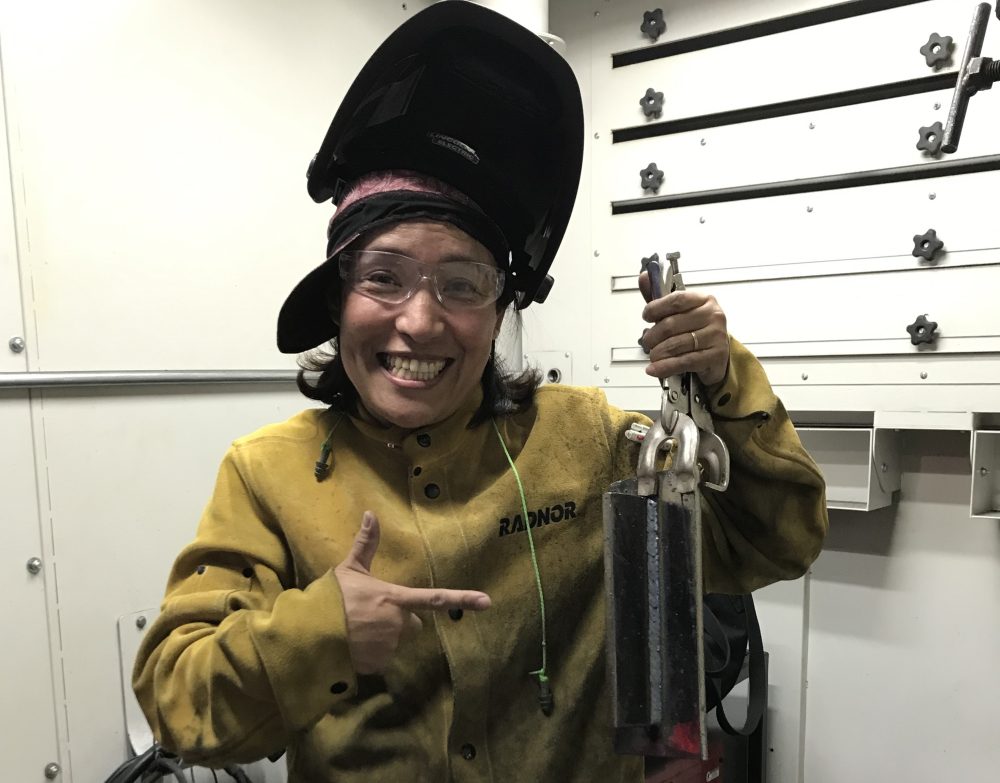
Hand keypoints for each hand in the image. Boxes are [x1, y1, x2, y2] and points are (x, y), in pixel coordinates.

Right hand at [334, 511, 491, 674]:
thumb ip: (365, 544)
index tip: (486, 602)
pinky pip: (380, 660)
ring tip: (356, 630)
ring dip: (381, 639)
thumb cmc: (331, 598)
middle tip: (370, 615)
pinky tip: (352, 646)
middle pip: (411, 625)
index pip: (434, 599)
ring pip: (394, 643)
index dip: (462, 599)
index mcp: (394, 598)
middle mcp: (396, 623)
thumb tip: (370, 513)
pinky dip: (369, 655)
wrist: (309, 632)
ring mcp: (388, 646)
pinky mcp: (377, 665)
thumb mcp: (349, 569)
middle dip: (397, 622)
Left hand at [638, 271, 729, 387]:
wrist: (717, 356)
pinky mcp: (715, 356)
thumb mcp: (678, 313)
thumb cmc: (696, 331)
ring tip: (653, 355)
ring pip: (676, 344)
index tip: (646, 316)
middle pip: (672, 324)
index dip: (656, 308)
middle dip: (653, 335)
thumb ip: (660, 298)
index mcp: (703, 300)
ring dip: (658, 352)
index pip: (676, 299)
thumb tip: (644, 277)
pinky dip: (665, 367)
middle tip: (647, 342)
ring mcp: (716, 336)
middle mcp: (713, 315)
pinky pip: (684, 361)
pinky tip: (654, 369)